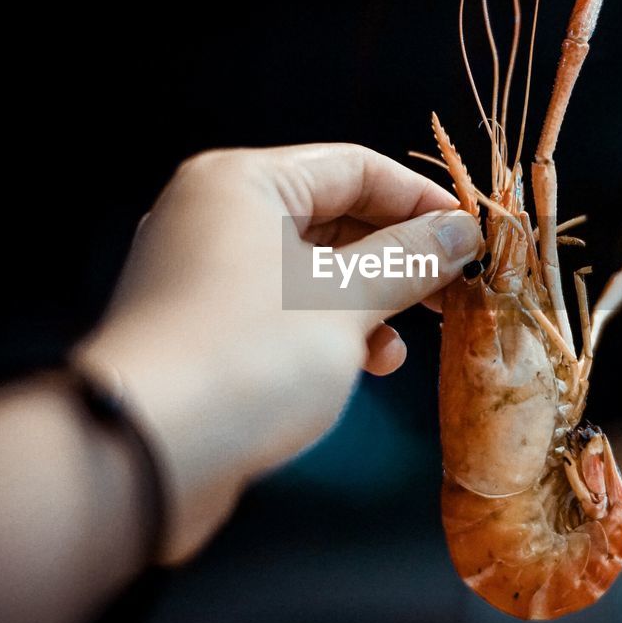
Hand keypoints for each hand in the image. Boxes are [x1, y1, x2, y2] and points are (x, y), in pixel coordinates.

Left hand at [72, 144, 479, 562]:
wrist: (146, 454)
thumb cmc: (249, 357)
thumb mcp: (345, 303)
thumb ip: (410, 258)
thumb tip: (463, 231)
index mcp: (242, 183)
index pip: (354, 168)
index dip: (423, 201)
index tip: (476, 239)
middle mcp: (216, 216)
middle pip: (333, 218)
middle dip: (399, 258)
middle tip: (456, 294)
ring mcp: (204, 275)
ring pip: (311, 271)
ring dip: (369, 303)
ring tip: (403, 345)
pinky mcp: (203, 330)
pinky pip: (284, 310)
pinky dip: (329, 331)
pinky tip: (364, 365)